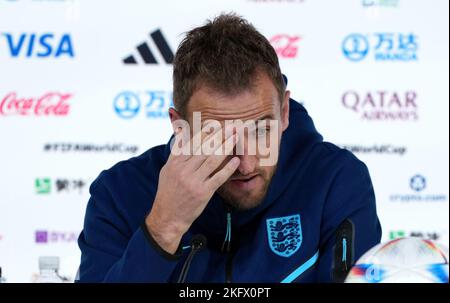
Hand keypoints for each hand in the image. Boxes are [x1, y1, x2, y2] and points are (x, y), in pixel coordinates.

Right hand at [145, 128, 239, 253]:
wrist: (167, 217)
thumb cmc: (168, 192)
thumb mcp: (167, 169)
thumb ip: (176, 151)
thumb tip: (181, 131)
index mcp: (175, 163)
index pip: (191, 143)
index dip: (204, 132)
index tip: (215, 124)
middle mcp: (183, 170)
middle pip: (204, 148)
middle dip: (219, 136)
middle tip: (231, 126)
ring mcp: (193, 181)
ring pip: (212, 160)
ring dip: (226, 147)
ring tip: (235, 138)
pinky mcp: (203, 193)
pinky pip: (218, 177)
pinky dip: (228, 168)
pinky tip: (236, 161)